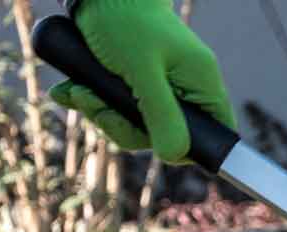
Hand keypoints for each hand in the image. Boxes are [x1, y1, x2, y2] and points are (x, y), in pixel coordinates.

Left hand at [50, 0, 233, 162]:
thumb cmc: (125, 20)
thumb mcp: (141, 70)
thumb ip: (160, 114)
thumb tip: (174, 155)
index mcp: (201, 82)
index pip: (215, 132)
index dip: (186, 146)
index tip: (149, 140)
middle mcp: (186, 87)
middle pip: (165, 134)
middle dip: (121, 124)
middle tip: (92, 102)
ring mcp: (162, 87)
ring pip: (137, 125)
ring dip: (100, 112)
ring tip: (76, 90)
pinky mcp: (136, 83)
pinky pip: (119, 108)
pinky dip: (93, 102)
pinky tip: (71, 90)